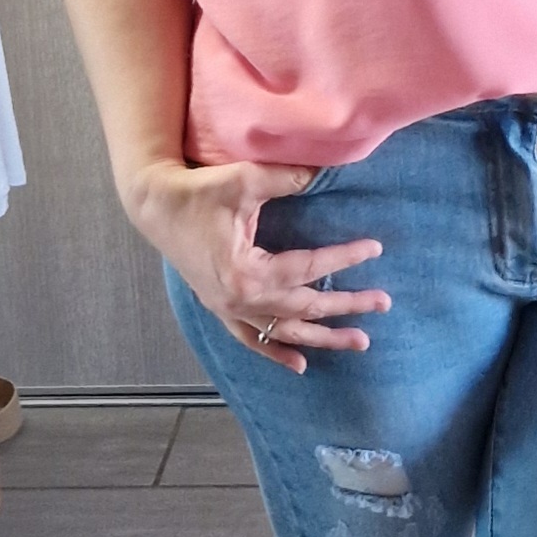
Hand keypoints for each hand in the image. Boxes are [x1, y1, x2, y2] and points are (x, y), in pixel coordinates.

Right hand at [128, 158, 391, 374]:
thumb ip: (285, 179)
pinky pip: (251, 339)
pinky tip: (300, 365)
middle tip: (383, 302)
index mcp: (247, 273)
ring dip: (324, 337)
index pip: (308, 268)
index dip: (344, 258)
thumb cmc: (196, 191)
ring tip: (360, 342)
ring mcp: (229, 309)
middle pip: (304, 307)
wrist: (153, 205)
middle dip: (346, 306)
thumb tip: (324, 171)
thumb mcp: (243, 181)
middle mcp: (241, 300)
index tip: (375, 249)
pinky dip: (276, 351)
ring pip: (285, 330)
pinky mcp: (220, 308)